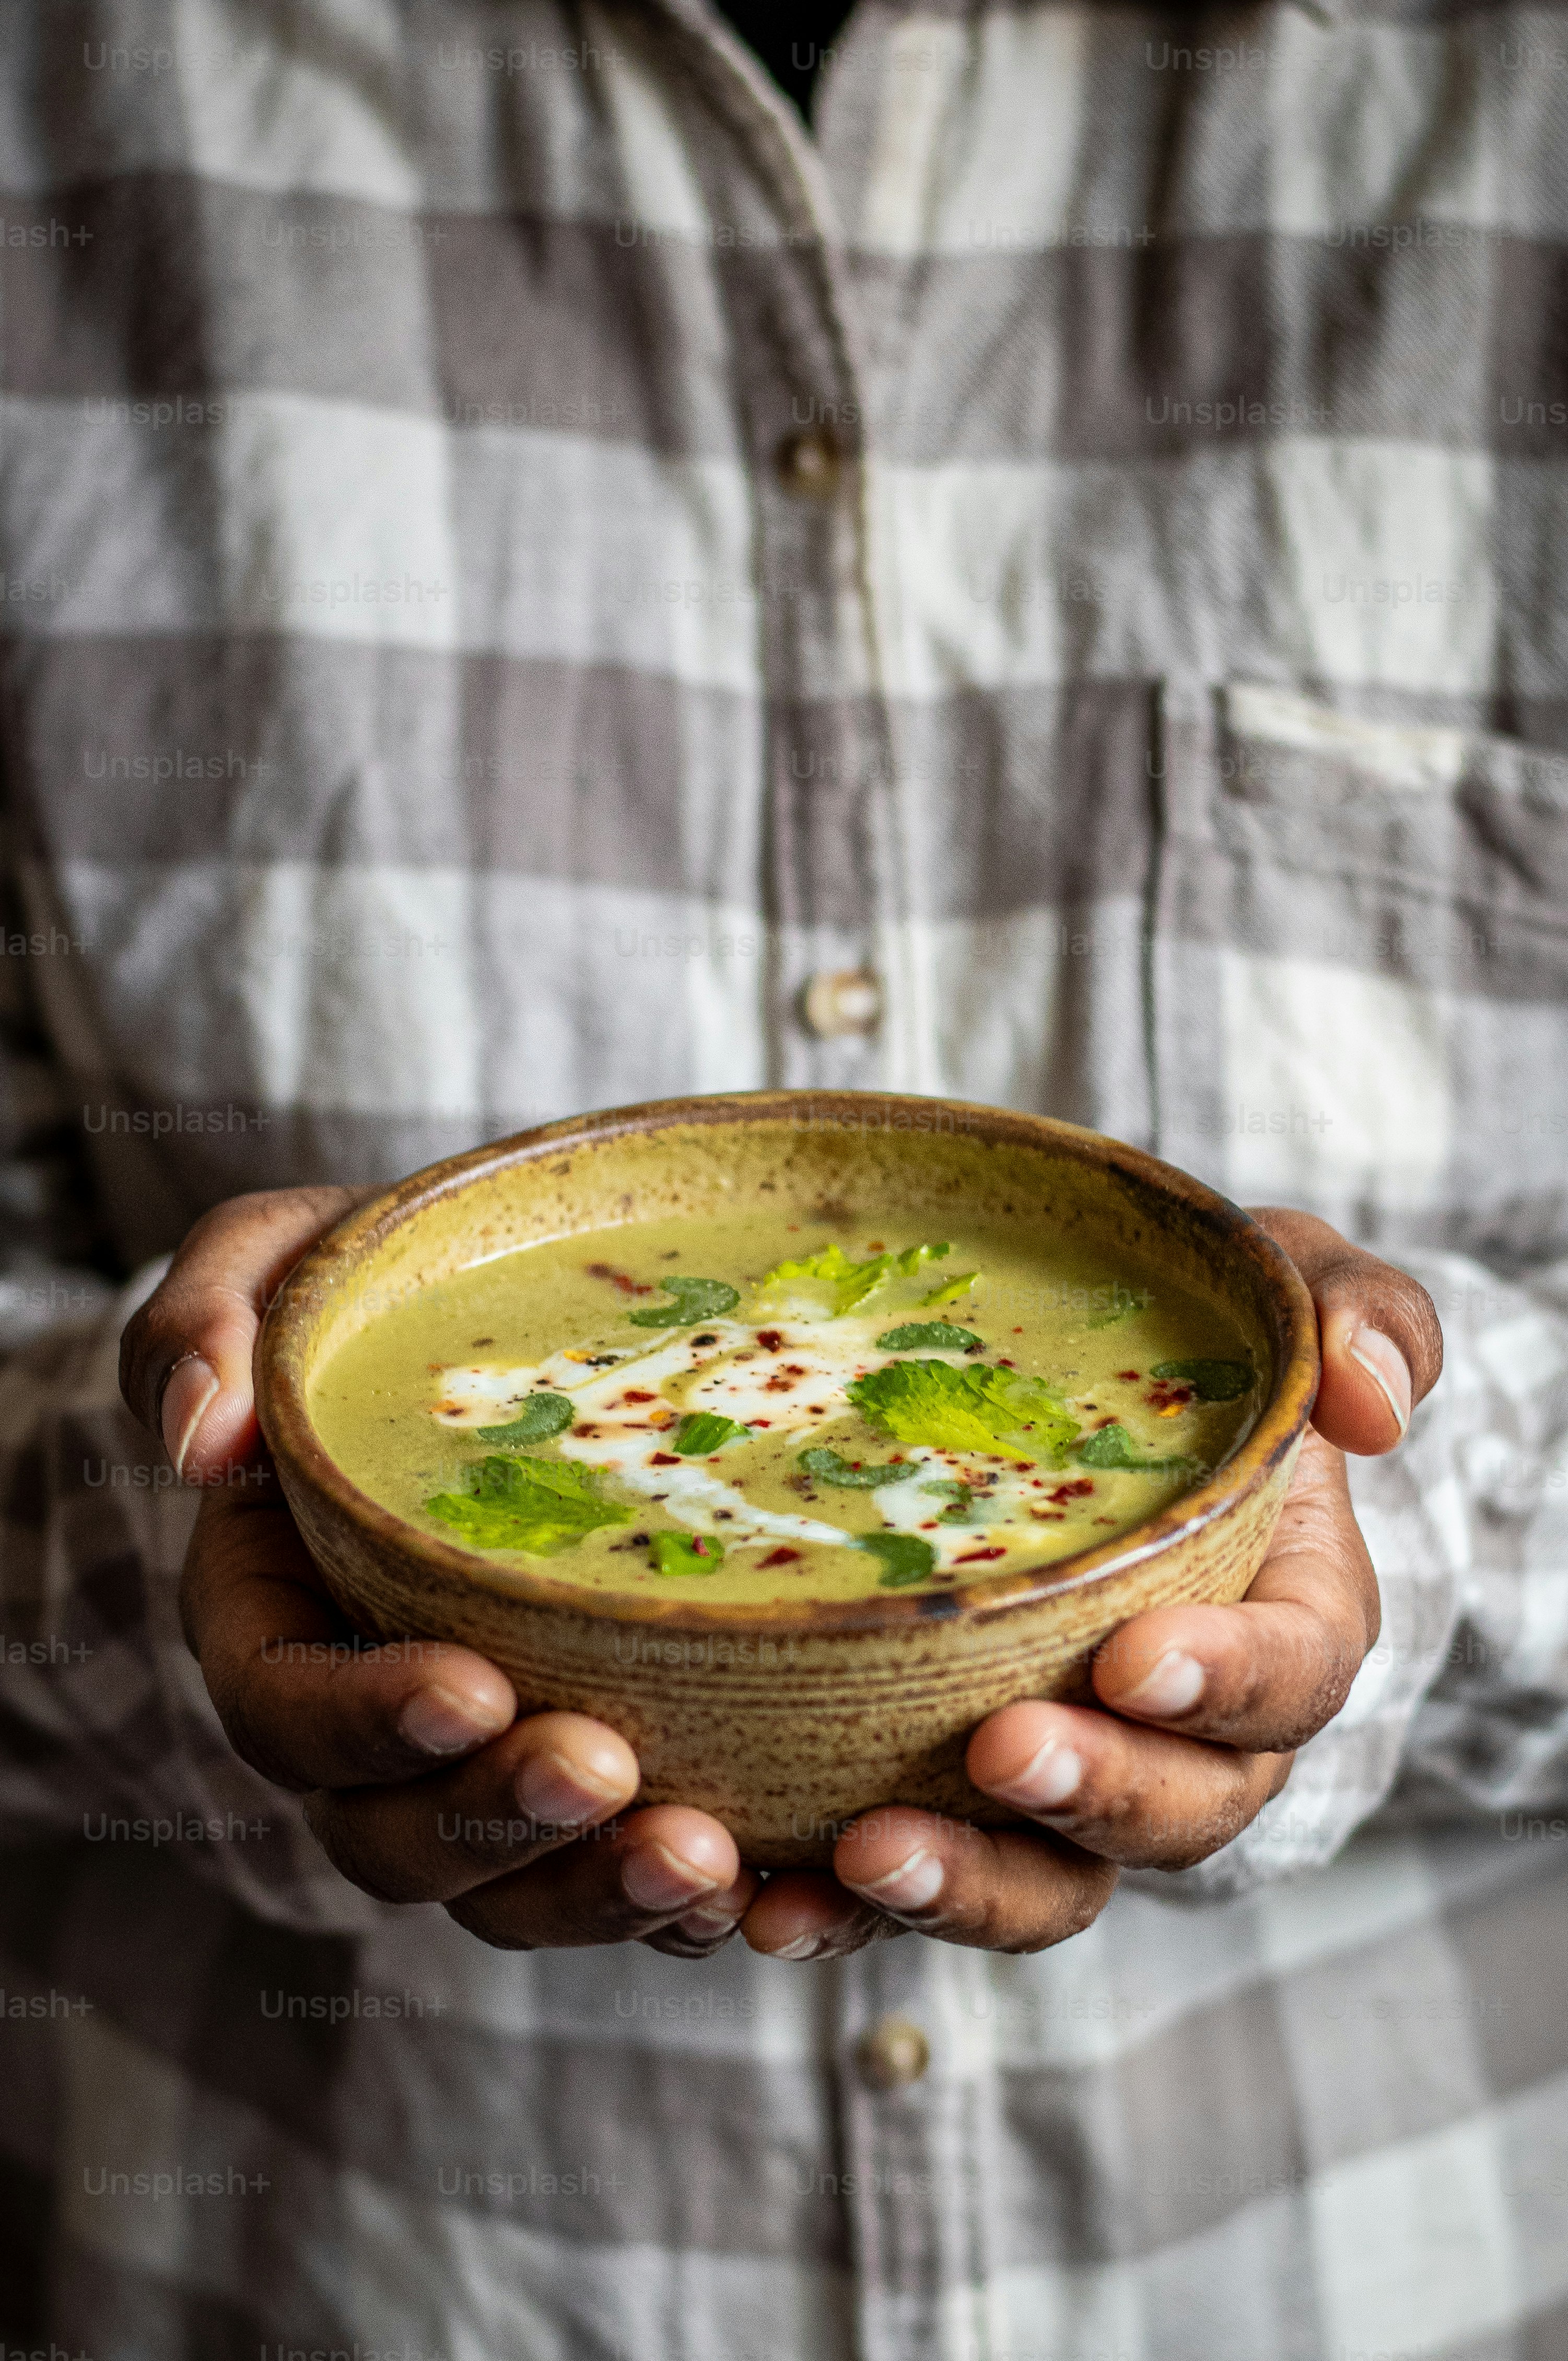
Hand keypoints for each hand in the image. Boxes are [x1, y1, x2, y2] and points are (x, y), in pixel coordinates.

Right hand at [120, 1190, 758, 1955]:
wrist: (515, 1314)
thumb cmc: (387, 1285)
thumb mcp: (285, 1259)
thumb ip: (206, 1322)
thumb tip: (198, 1439)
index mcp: (273, 1613)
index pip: (284, 1708)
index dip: (364, 1719)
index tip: (472, 1685)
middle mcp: (368, 1722)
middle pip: (393, 1835)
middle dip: (494, 1823)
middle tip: (605, 1768)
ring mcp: (480, 1767)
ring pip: (510, 1893)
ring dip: (595, 1893)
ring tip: (702, 1857)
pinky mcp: (597, 1784)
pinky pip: (620, 1882)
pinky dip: (685, 1908)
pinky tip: (767, 1884)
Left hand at [739, 1208, 1443, 1960]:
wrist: (1079, 1392)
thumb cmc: (1197, 1342)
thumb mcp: (1283, 1291)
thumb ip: (1358, 1314)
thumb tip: (1373, 1404)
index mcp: (1288, 1619)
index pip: (1292, 1675)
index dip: (1226, 1682)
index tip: (1133, 1658)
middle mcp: (1195, 1734)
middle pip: (1178, 1812)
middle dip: (1096, 1792)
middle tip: (1000, 1750)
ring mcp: (1077, 1783)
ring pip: (1051, 1881)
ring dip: (968, 1884)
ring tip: (867, 1853)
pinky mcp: (962, 1807)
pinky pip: (921, 1880)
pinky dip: (849, 1912)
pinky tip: (770, 1905)